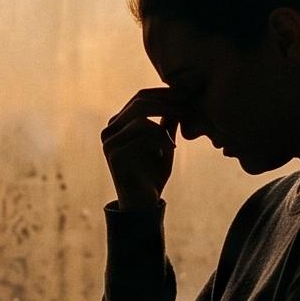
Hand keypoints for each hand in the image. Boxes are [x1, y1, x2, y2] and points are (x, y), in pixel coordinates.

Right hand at [100, 88, 180, 210]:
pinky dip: (161, 142)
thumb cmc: (153, 176)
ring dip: (165, 128)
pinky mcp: (115, 155)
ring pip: (142, 118)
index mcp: (118, 124)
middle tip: (189, 110)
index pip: (141, 97)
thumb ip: (168, 124)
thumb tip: (180, 100)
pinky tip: (167, 153)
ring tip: (175, 141)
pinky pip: (144, 137)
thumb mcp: (165, 145)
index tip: (189, 97)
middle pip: (140, 102)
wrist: (143, 206)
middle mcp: (110, 130)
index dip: (165, 94)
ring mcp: (110, 142)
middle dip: (168, 103)